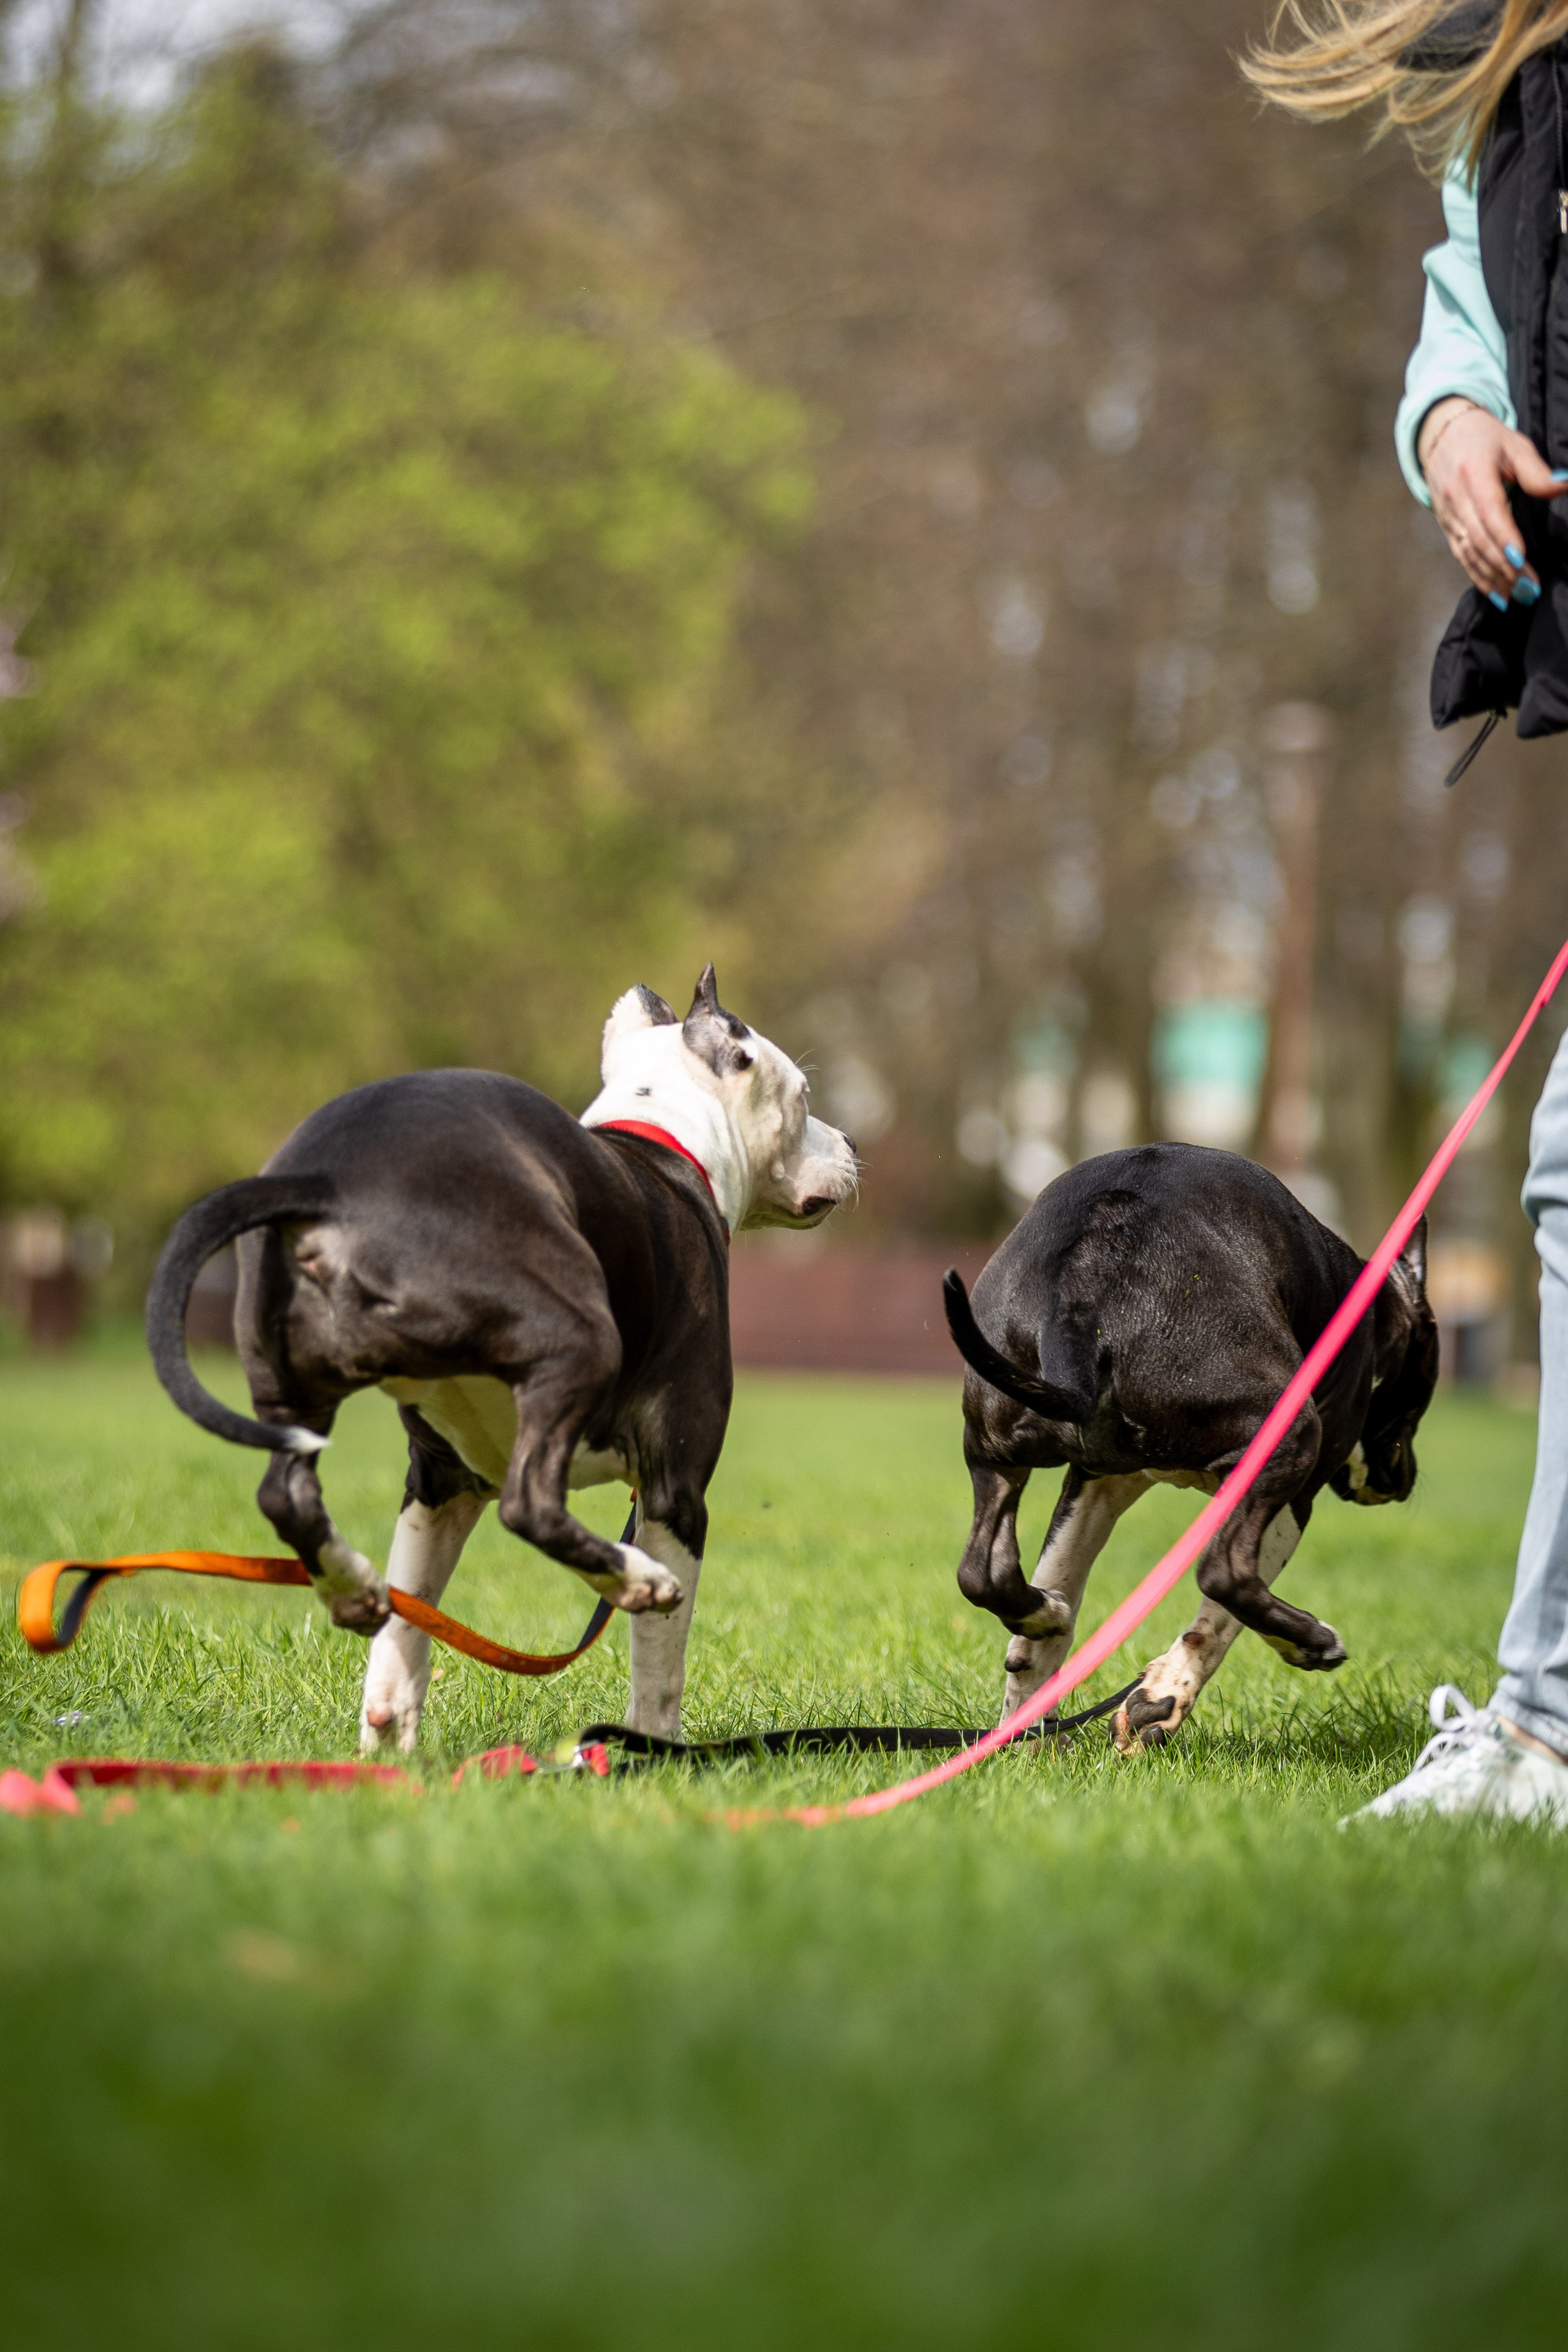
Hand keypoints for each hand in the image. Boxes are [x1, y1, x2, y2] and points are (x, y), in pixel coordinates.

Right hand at [1418, 399, 1567, 607]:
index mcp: (1474, 474)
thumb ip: (1537, 471)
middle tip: (1530, 587)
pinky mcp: (1446, 527)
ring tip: (1517, 596)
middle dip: (1504, 567)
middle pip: (1480, 540)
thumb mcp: (1514, 446)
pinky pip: (1461, 557)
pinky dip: (1478, 577)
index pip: (1489, 513)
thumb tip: (1564, 485)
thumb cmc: (1484, 439)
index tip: (1521, 560)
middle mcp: (1456, 499)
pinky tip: (1496, 594)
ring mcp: (1448, 516)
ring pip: (1469, 554)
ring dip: (1493, 578)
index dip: (1504, 538)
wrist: (1442, 435)